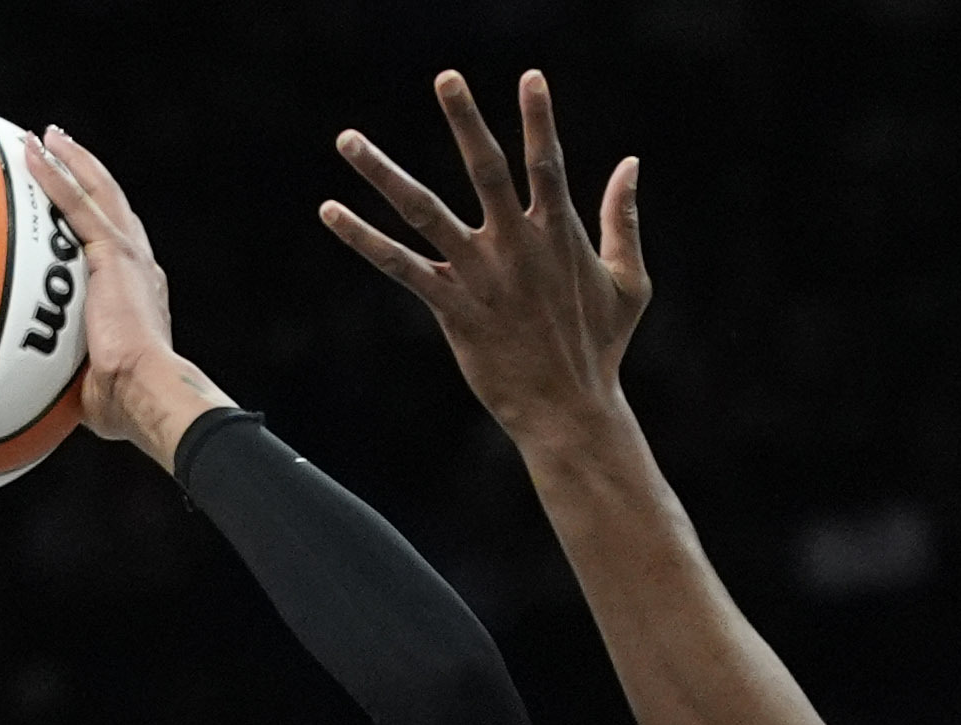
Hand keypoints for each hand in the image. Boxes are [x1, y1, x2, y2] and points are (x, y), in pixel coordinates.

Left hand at [23, 126, 230, 463]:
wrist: (147, 391)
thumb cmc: (124, 404)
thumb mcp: (89, 383)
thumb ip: (66, 373)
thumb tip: (32, 395)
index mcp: (139, 293)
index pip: (116, 244)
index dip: (99, 218)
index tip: (79, 203)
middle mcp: (140, 267)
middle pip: (112, 205)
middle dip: (88, 174)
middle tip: (62, 148)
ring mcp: (129, 257)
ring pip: (98, 193)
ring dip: (72, 161)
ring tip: (46, 136)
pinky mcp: (115, 255)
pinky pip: (78, 204)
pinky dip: (56, 175)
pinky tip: (33, 151)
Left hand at [322, 69, 648, 440]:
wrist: (570, 411)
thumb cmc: (601, 347)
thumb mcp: (630, 282)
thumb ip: (625, 220)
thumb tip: (630, 164)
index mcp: (559, 235)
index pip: (547, 164)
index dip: (539, 119)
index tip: (530, 77)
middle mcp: (516, 247)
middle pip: (487, 170)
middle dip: (467, 122)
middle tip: (447, 78)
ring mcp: (481, 276)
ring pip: (424, 211)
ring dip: (383, 173)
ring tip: (347, 138)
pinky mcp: (452, 307)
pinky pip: (398, 266)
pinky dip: (363, 238)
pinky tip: (330, 211)